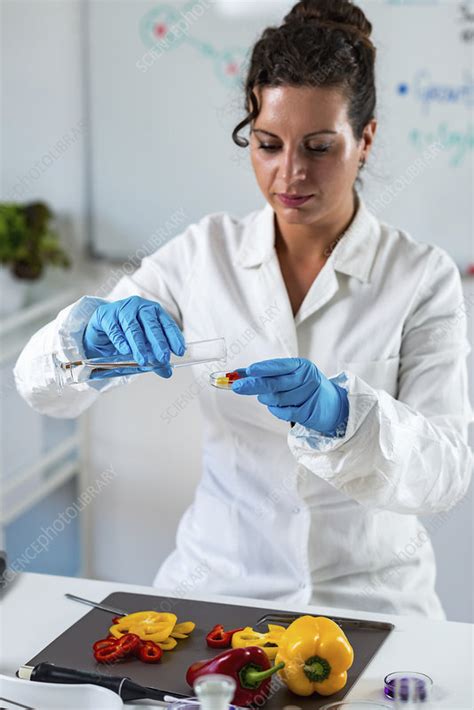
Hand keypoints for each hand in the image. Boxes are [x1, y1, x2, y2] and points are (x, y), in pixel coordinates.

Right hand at [83, 296, 185, 378]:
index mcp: (153, 311)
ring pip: (133, 327)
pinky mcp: (106, 315)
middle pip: (151, 324)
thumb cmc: (126, 335)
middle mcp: (139, 307)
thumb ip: (155, 358)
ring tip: (143, 360)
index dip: (174, 337)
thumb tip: (167, 372)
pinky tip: (125, 350)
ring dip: (139, 345)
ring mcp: (122, 309)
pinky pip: (114, 329)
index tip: (180, 351)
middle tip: (163, 358)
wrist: (101, 330)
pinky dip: (120, 341)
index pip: (166, 323)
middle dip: (159, 343)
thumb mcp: (143, 347)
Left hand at [232, 358, 348, 435]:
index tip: (248, 371)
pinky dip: (275, 409)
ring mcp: (307, 395)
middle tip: (237, 386)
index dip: (262, 369)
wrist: (334, 405)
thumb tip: (238, 373)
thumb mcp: (291, 374)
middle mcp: (306, 378)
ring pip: (276, 398)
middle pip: (274, 383)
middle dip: (253, 385)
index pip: (278, 366)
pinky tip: (276, 406)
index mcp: (301, 365)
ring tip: (265, 396)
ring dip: (266, 399)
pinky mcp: (307, 411)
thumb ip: (266, 373)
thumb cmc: (307, 387)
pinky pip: (282, 411)